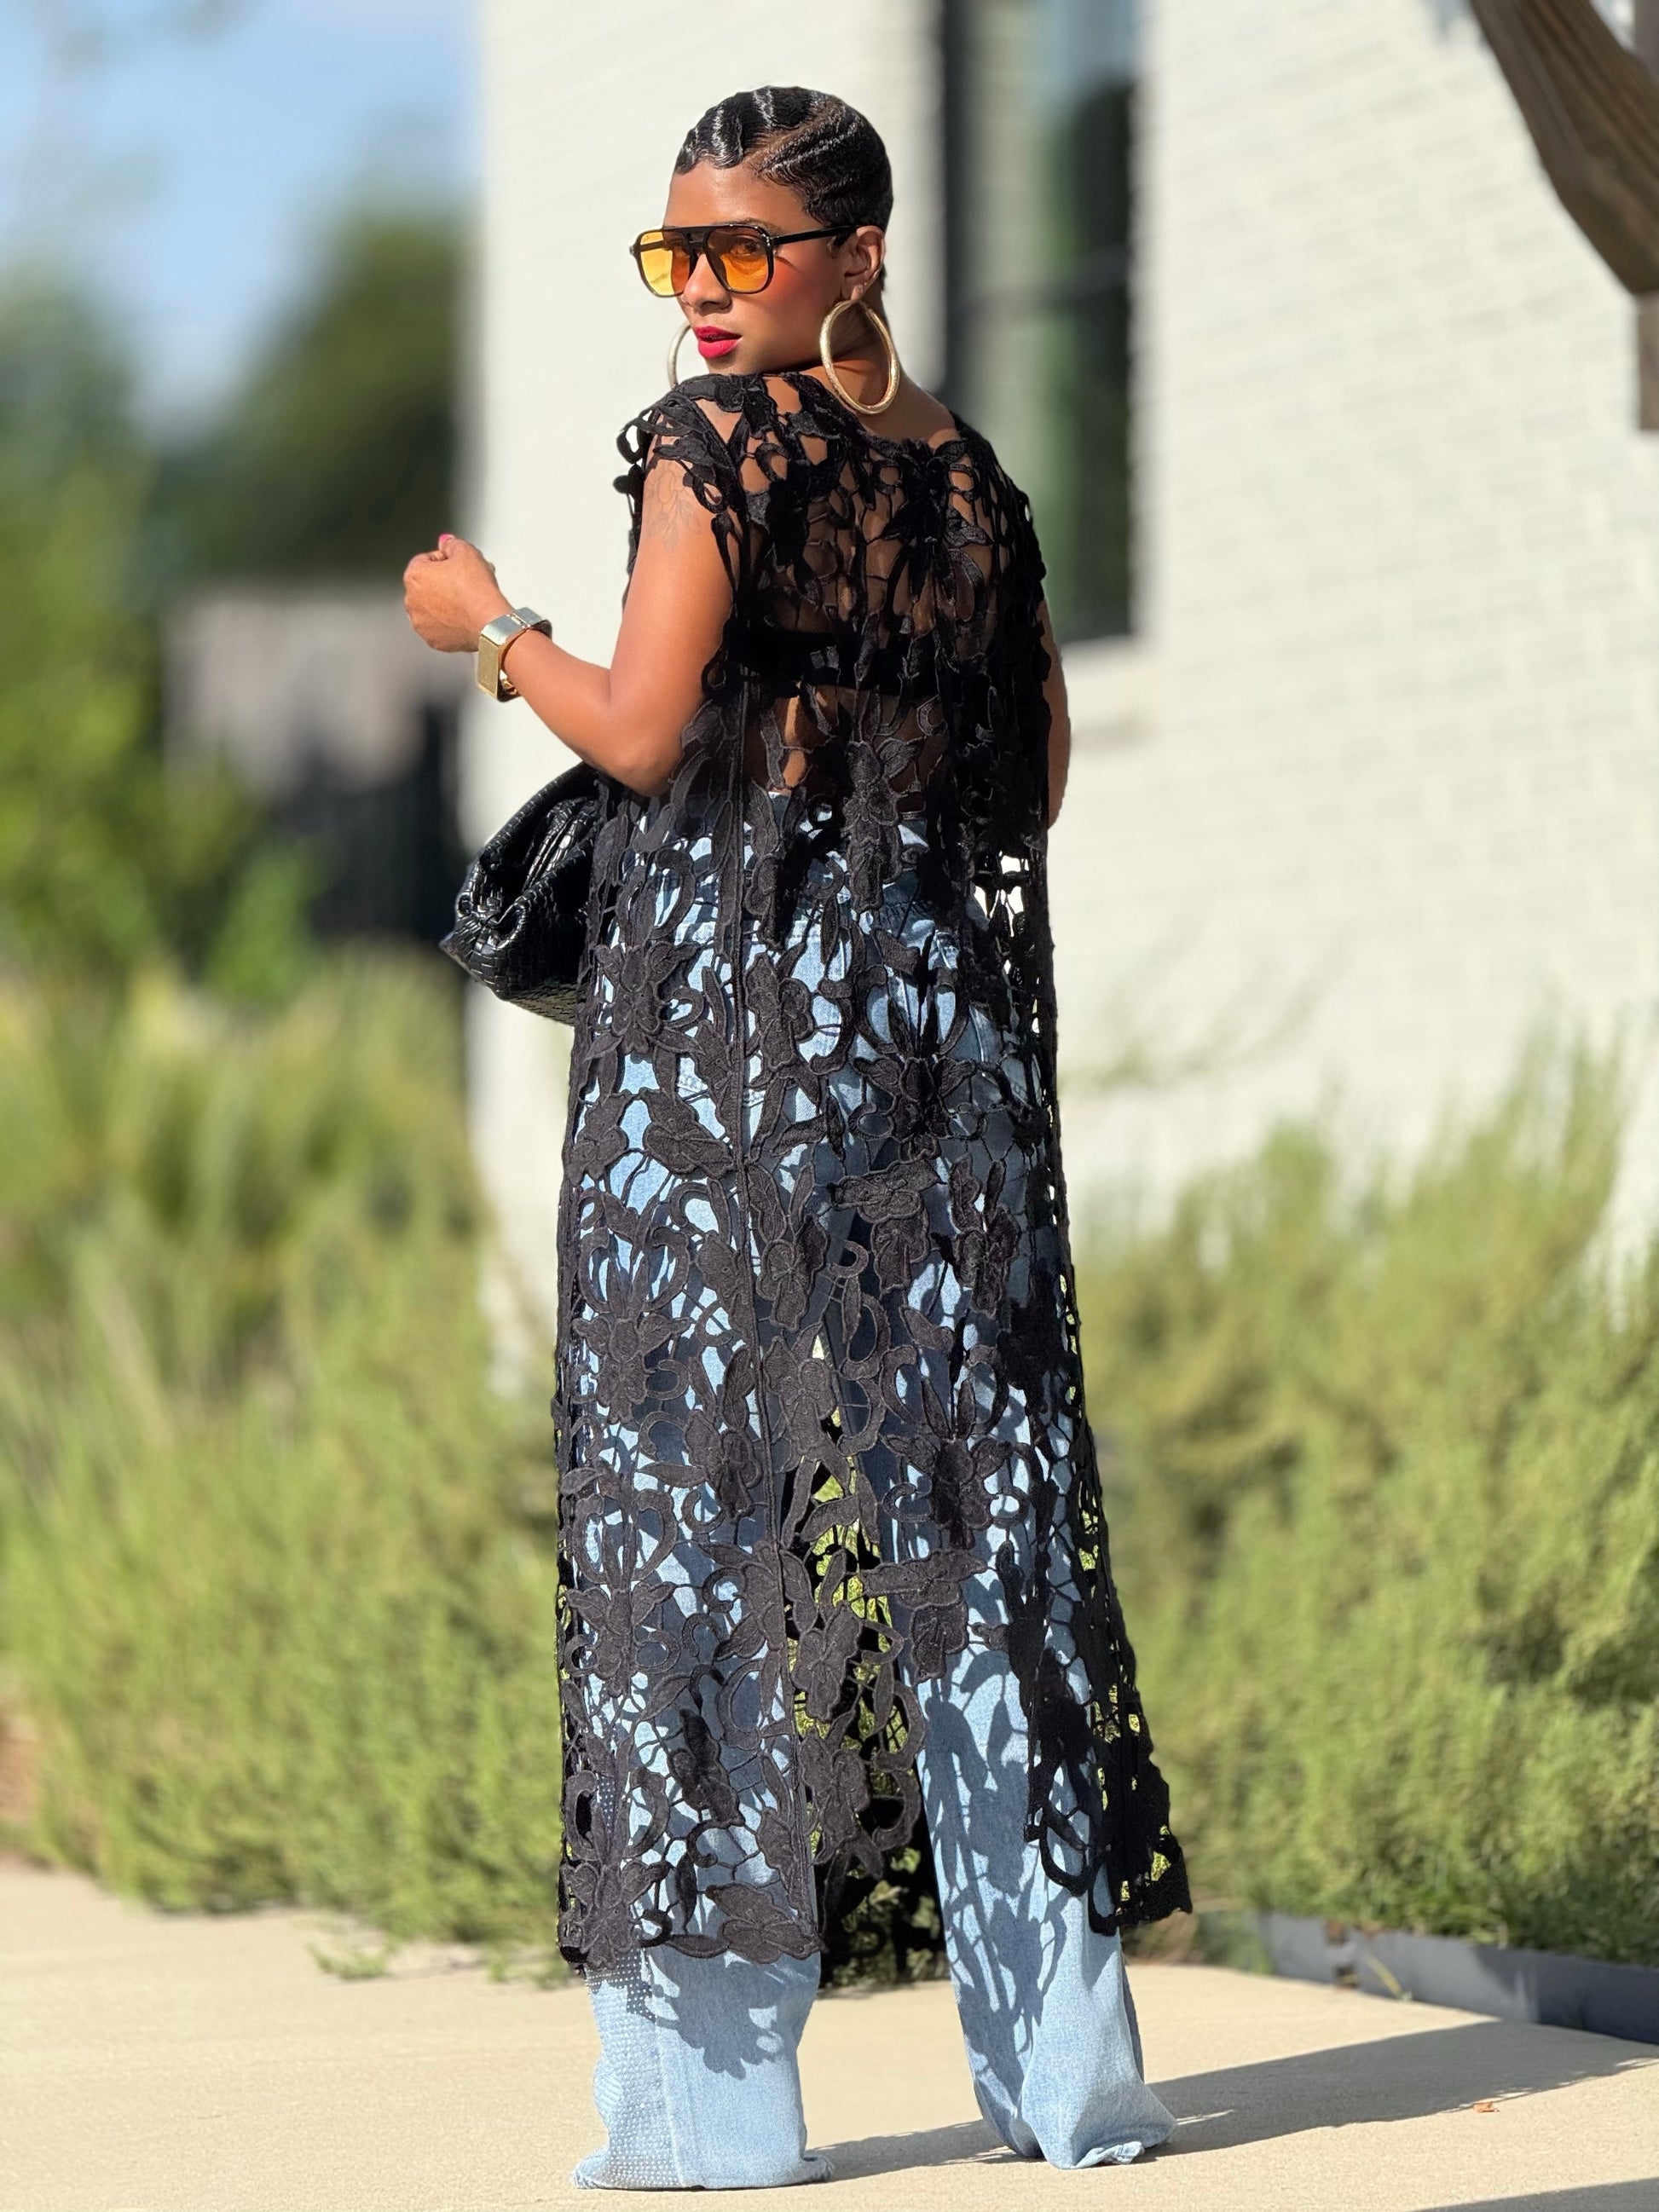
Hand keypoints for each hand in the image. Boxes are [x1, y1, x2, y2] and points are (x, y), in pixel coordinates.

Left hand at [402, 535, 512, 652]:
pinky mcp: (434, 640)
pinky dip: (449, 622)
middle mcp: (412, 602)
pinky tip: (464, 616)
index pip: (426, 560)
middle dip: (444, 582)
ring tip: (466, 601)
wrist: (489, 623)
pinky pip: (439, 627)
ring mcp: (421, 624)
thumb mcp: (467, 552)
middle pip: (427, 585)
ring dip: (445, 602)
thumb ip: (452, 544)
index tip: (458, 566)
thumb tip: (447, 543)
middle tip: (465, 583)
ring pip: (432, 607)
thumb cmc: (476, 591)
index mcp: (414, 577)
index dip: (445, 560)